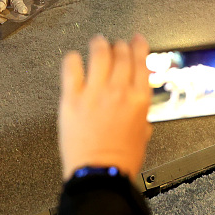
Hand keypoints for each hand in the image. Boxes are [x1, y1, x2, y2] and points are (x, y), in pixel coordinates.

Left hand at [58, 34, 152, 179]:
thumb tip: (138, 112)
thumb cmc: (121, 160)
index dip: (139, 46)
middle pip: (121, 54)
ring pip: (99, 54)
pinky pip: (71, 68)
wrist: (99, 174)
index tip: (137, 40)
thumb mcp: (142, 135)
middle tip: (117, 44)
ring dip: (100, 44)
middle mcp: (119, 91)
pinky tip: (74, 58)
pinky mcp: (72, 98)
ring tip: (98, 41)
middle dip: (120, 45)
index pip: (141, 61)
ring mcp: (95, 92)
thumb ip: (141, 117)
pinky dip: (74, 59)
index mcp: (139, 99)